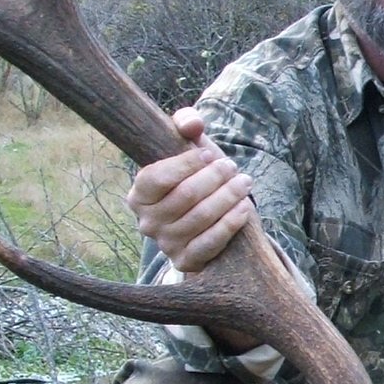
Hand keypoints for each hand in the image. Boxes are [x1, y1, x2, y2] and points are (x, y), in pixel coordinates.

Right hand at [126, 109, 256, 273]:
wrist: (209, 215)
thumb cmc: (195, 175)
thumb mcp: (189, 147)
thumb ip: (186, 124)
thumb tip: (193, 123)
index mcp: (139, 194)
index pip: (157, 178)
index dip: (186, 164)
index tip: (209, 154)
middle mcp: (147, 222)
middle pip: (185, 196)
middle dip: (214, 178)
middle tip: (232, 167)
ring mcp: (165, 244)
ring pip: (200, 218)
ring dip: (227, 197)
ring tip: (244, 182)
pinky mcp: (185, 261)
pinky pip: (209, 244)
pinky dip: (229, 224)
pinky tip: (244, 208)